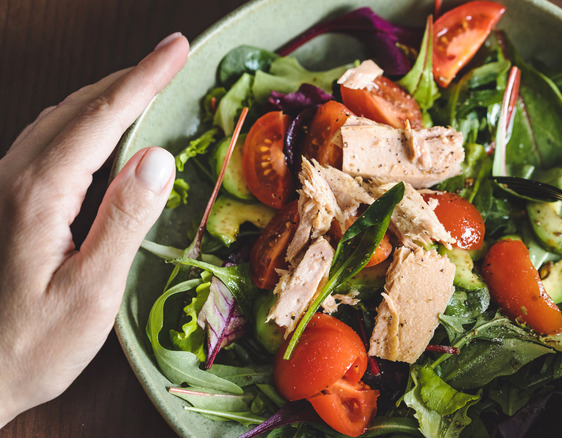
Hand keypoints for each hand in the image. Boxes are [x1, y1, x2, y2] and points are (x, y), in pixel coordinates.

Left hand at [0, 32, 188, 426]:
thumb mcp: (90, 292)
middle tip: (172, 58)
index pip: (102, 117)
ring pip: (60, 118)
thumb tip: (159, 158)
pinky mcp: (4, 201)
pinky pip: (48, 139)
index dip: (144, 78)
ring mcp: (4, 187)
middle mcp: (14, 178)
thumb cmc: (32, 344)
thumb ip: (124, 222)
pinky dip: (85, 119)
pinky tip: (102, 129)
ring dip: (106, 94)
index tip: (177, 48)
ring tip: (146, 85)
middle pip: (79, 107)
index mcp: (38, 194)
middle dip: (129, 76)